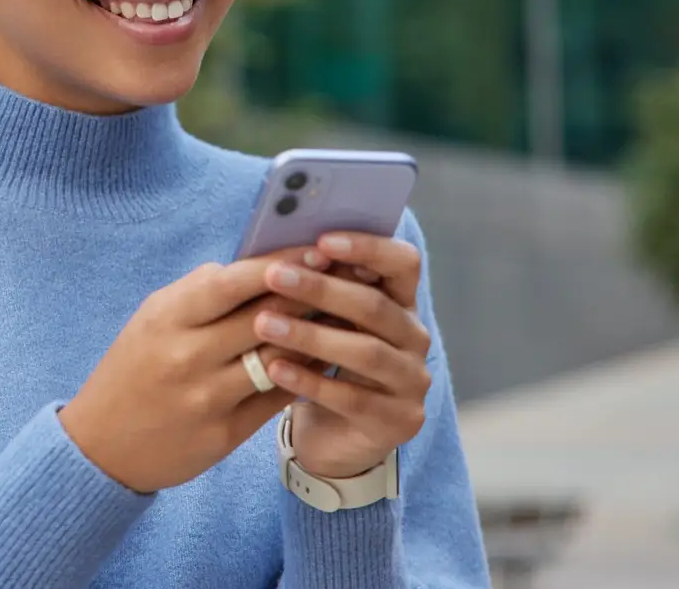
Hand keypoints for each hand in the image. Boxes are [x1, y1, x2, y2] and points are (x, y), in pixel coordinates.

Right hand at [58, 248, 337, 493]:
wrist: (102, 447)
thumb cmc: (133, 370)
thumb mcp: (152, 320)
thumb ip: (200, 292)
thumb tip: (256, 263)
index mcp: (167, 319)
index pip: (231, 282)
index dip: (279, 265)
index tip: (316, 250)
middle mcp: (187, 357)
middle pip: (264, 318)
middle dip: (312, 294)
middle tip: (351, 276)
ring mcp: (206, 398)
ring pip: (279, 359)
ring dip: (318, 335)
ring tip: (349, 315)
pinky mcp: (224, 434)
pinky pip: (277, 398)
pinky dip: (305, 375)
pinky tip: (327, 358)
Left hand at [251, 231, 430, 479]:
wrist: (331, 437)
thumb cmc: (321, 364)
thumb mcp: (321, 322)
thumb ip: (316, 288)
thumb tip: (279, 249)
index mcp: (402, 303)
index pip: (403, 263)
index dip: (368, 247)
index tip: (321, 240)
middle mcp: (415, 339)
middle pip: (375, 306)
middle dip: (322, 288)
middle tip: (274, 276)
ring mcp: (412, 383)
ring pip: (365, 352)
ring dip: (311, 334)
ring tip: (263, 323)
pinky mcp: (399, 422)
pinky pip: (352, 398)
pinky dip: (310, 381)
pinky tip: (273, 369)